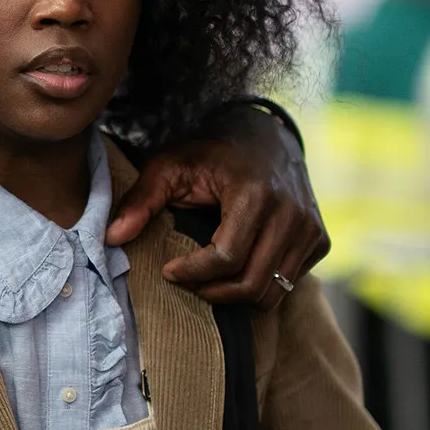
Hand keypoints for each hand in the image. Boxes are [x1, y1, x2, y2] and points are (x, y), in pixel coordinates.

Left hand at [105, 103, 329, 309]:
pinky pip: (288, 284)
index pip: (226, 257)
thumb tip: (110, 238)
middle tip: (185, 280)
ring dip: (234, 293)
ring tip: (206, 278)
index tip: (168, 270)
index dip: (193, 273)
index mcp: (254, 193)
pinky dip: (260, 285)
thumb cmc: (211, 152)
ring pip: (272, 291)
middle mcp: (291, 213)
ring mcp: (311, 229)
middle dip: (211, 291)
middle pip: (251, 282)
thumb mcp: (170, 166)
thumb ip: (140, 201)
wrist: (266, 136)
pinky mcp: (320, 240)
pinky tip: (235, 266)